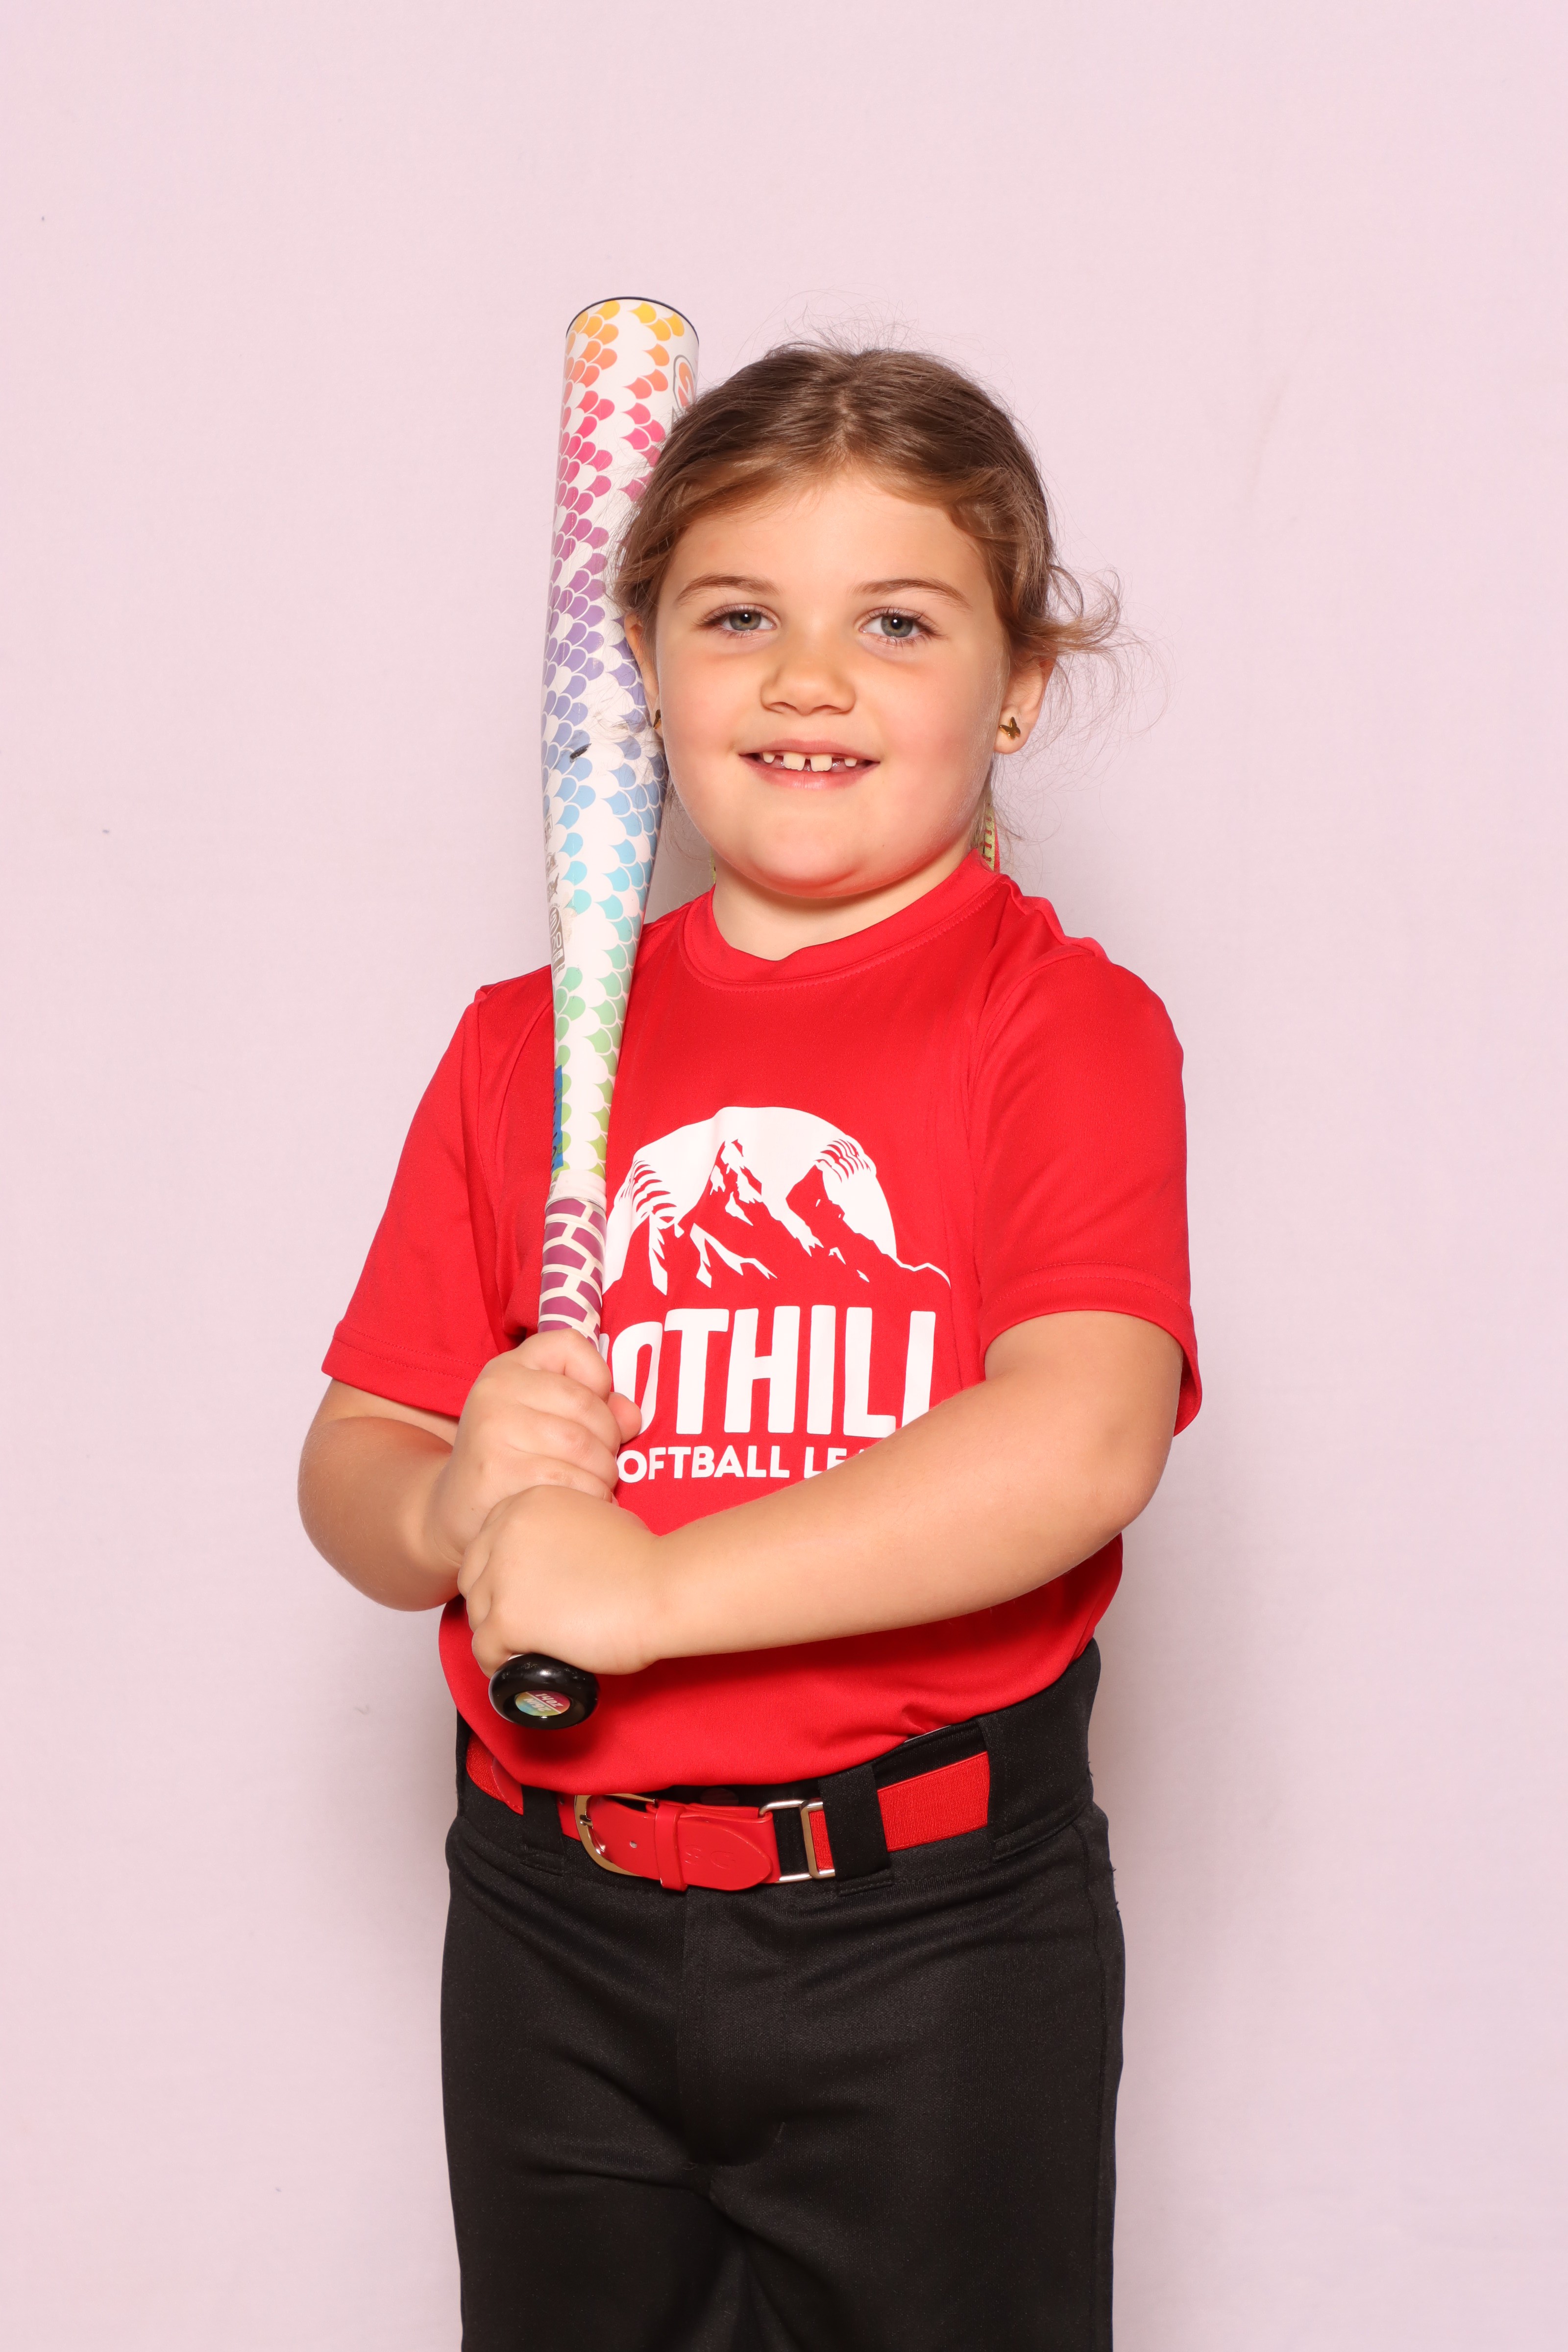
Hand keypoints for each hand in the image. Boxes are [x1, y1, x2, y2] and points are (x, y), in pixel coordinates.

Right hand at [421, 1330, 639, 1577]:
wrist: (456, 1510)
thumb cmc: (515, 1458)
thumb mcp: (547, 1418)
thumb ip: (598, 1407)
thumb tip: (631, 1417)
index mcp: (508, 1367)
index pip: (571, 1346)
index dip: (598, 1380)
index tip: (592, 1411)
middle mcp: (495, 1390)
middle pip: (588, 1406)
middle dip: (610, 1443)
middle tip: (602, 1465)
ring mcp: (492, 1430)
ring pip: (584, 1448)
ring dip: (604, 1476)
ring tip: (592, 1486)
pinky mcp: (496, 1473)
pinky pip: (571, 1483)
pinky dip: (590, 1498)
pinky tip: (579, 1506)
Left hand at [459, 1486, 664, 1679]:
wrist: (661, 1587)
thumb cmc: (642, 1560)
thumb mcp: (594, 1518)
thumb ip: (559, 1531)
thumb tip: (546, 1564)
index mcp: (526, 1504)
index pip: (486, 1543)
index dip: (499, 1573)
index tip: (520, 1593)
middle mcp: (505, 1532)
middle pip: (475, 1578)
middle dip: (494, 1603)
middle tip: (524, 1624)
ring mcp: (502, 1576)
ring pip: (478, 1615)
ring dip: (498, 1635)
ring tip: (527, 1648)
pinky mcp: (507, 1617)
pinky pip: (485, 1650)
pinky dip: (500, 1663)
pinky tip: (522, 1667)